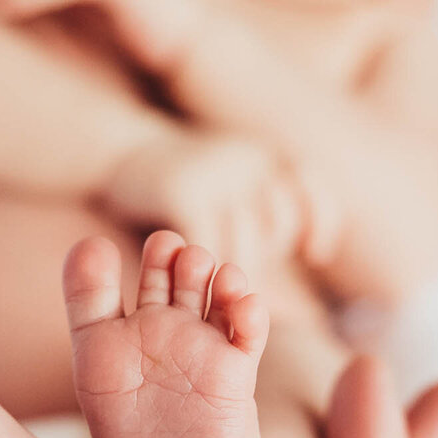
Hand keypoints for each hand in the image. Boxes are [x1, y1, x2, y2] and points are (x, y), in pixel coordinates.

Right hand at [103, 132, 303, 277]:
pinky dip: (205, 270)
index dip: (321, 222)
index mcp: (263, 154)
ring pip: (248, 238)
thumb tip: (299, 261)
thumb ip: (254, 212)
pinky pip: (209, 244)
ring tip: (222, 289)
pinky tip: (194, 278)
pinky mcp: (185, 192)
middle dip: (269, 254)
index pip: (314, 189)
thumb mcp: (222, 182)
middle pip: (282, 221)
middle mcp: (247, 158)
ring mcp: (216, 173)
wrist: (115, 148)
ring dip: (237, 273)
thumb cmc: (173, 182)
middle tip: (246, 272)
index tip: (314, 253)